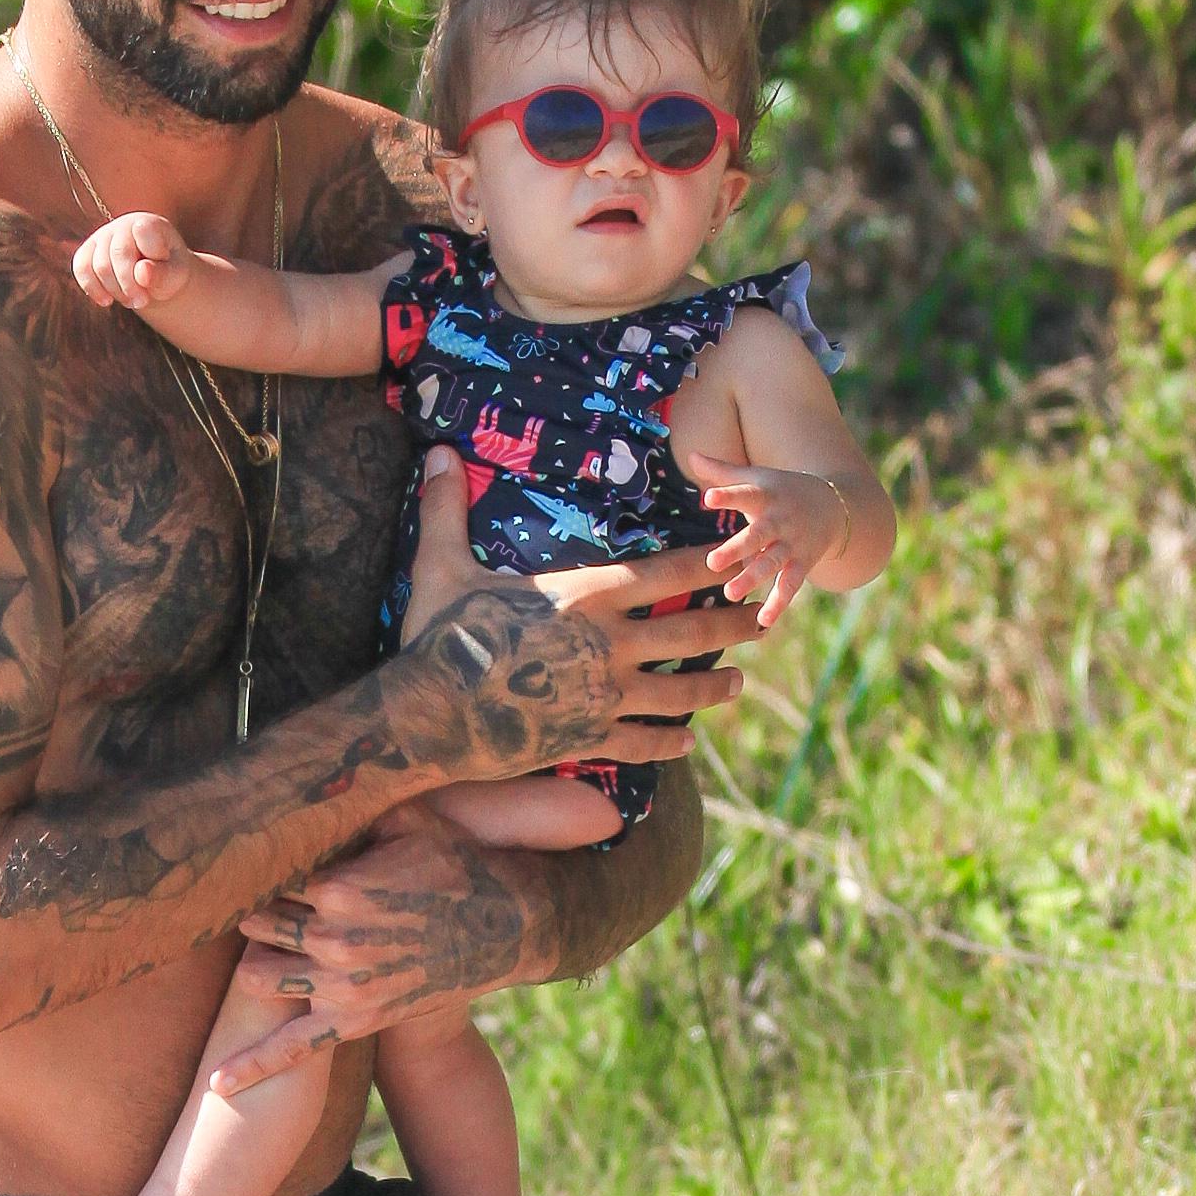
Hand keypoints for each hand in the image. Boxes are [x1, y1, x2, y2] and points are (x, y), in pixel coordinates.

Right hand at [73, 210, 196, 314]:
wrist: (154, 273)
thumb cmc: (168, 271)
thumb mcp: (176, 275)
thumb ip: (163, 274)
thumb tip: (141, 271)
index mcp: (149, 223)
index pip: (142, 234)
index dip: (148, 262)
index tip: (162, 277)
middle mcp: (123, 224)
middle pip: (118, 255)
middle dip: (130, 285)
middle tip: (143, 302)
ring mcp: (102, 235)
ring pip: (99, 265)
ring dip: (116, 291)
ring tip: (132, 302)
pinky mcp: (87, 250)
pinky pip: (81, 268)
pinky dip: (93, 289)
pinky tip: (107, 301)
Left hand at [221, 802, 525, 1090]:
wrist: (502, 929)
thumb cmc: (454, 865)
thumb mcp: (409, 819)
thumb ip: (357, 806)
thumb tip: (317, 778)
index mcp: (339, 887)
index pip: (272, 874)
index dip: (259, 865)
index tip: (244, 859)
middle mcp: (333, 939)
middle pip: (258, 923)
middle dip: (250, 911)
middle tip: (243, 901)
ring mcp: (340, 986)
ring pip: (258, 976)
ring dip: (252, 961)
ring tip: (258, 947)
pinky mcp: (352, 1022)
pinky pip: (292, 1050)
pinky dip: (253, 1066)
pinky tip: (216, 1083)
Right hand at [391, 454, 755, 784]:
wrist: (430, 716)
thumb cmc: (438, 636)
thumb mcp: (441, 566)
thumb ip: (448, 509)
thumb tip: (437, 453)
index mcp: (586, 595)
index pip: (666, 574)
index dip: (707, 564)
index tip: (736, 557)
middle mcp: (608, 645)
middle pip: (692, 632)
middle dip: (734, 624)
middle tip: (765, 620)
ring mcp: (604, 696)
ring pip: (679, 691)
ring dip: (713, 686)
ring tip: (737, 682)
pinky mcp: (589, 738)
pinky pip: (643, 741)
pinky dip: (668, 741)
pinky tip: (685, 741)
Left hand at [684, 459, 853, 629]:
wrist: (834, 505)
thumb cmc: (781, 490)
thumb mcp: (756, 477)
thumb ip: (722, 472)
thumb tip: (689, 453)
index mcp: (765, 495)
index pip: (744, 493)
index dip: (728, 495)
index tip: (708, 498)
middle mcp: (779, 520)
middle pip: (758, 535)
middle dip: (737, 549)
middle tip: (712, 563)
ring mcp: (793, 543)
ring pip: (773, 562)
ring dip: (753, 578)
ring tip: (730, 594)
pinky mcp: (803, 563)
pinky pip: (790, 585)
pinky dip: (778, 603)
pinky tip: (763, 621)